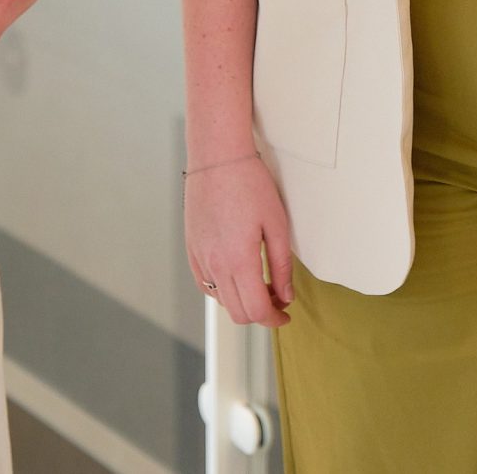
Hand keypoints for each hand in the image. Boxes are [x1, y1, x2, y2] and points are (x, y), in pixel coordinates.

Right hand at [185, 154, 295, 326]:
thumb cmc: (249, 184)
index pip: (256, 310)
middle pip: (238, 313)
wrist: (217, 158)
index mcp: (238, 260)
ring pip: (220, 301)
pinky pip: (205, 285)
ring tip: (259, 283)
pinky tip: (237, 274)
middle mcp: (215, 265)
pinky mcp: (191, 249)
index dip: (274, 319)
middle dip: (260, 313)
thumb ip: (281, 265)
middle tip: (277, 298)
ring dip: (241, 302)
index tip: (285, 313)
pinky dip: (222, 290)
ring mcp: (200, 258)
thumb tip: (285, 295)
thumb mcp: (276, 224)